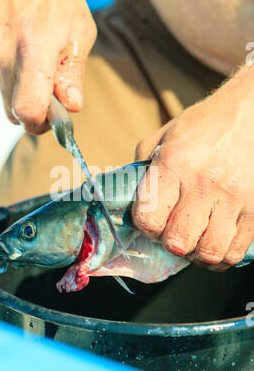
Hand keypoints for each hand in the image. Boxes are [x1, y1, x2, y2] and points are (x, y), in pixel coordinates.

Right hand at [0, 0, 96, 133]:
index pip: (28, 111)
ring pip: (4, 96)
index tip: (53, 119)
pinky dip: (9, 74)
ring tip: (33, 61)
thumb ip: (74, 73)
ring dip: (21, 91)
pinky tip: (18, 50)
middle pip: (13, 112)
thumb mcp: (78, 29)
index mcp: (32, 50)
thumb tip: (71, 105)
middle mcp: (2, 55)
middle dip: (34, 110)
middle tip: (49, 92)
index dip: (41, 124)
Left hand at [133, 67, 253, 270]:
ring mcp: (234, 198)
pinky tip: (213, 243)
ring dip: (196, 255)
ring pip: (209, 253)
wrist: (251, 113)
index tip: (150, 220)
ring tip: (193, 241)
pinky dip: (221, 256)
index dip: (145, 227)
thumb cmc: (203, 126)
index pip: (149, 218)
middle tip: (171, 232)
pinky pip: (236, 252)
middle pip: (178, 242)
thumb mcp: (163, 137)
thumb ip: (142, 169)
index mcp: (174, 164)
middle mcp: (204, 183)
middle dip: (169, 243)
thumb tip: (128, 202)